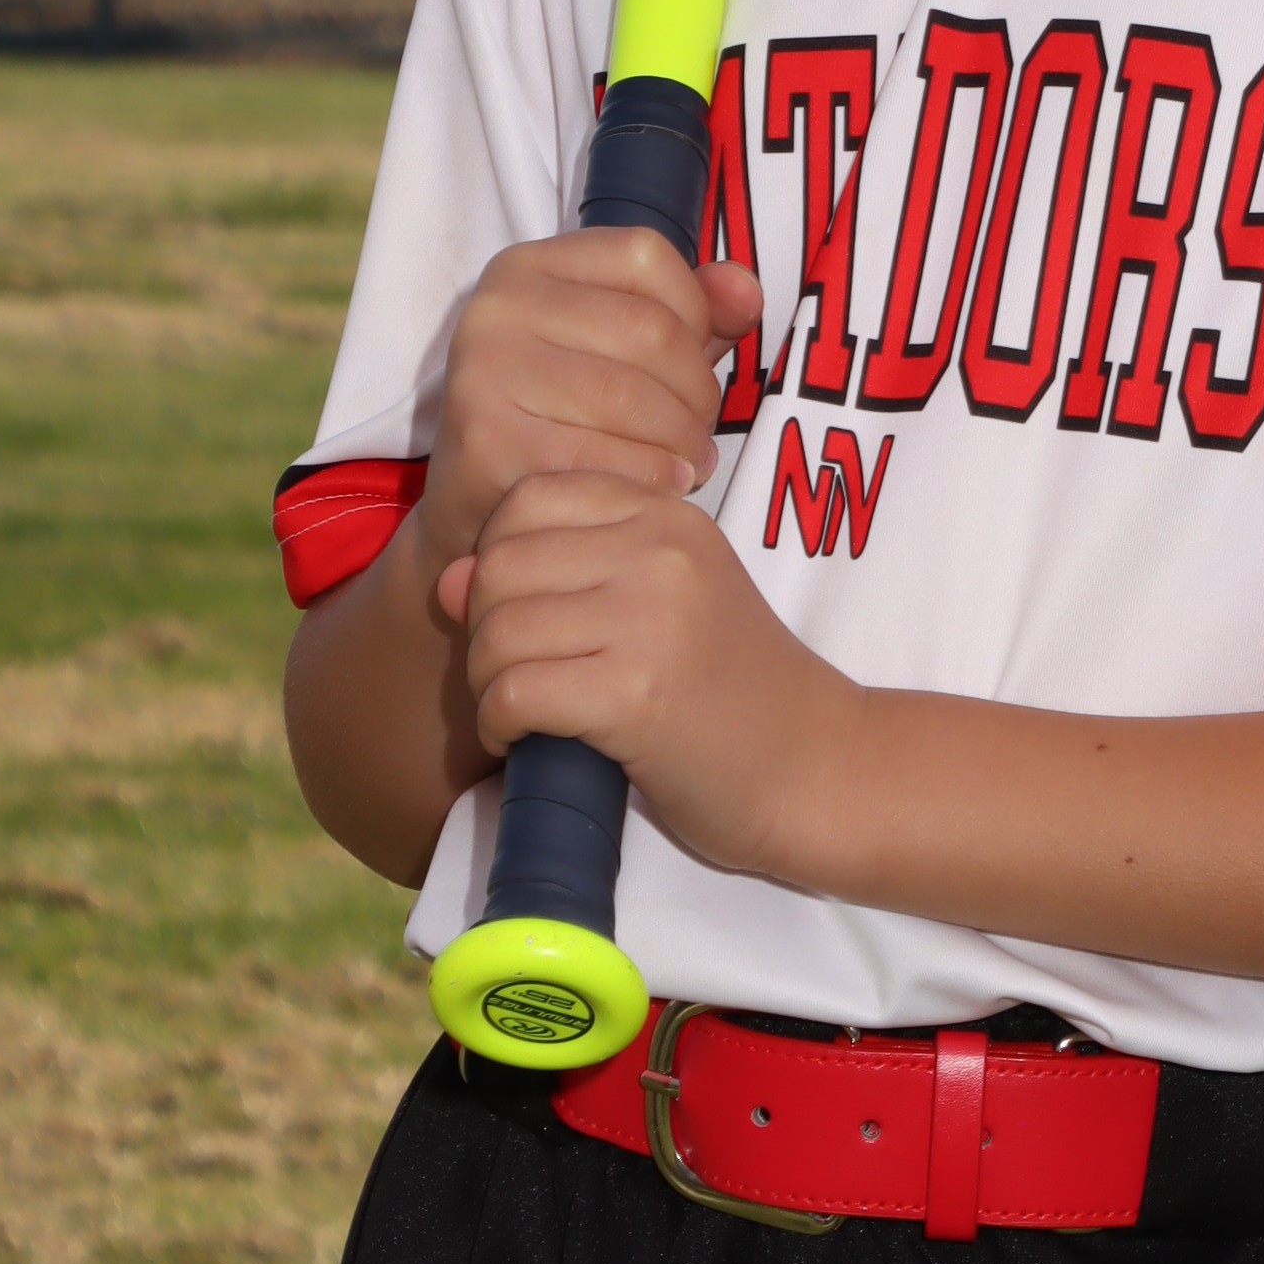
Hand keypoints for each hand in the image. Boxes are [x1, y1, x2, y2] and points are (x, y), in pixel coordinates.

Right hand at [417, 229, 765, 591]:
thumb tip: (746, 292)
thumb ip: (692, 313)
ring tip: (689, 463)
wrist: (480, 511)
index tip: (693, 362)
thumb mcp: (622, 351)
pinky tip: (659, 488)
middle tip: (701, 433)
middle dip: (698, 391)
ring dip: (683, 441)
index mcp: (527, 265)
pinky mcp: (489, 440)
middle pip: (650, 329)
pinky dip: (653, 478)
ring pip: (634, 397)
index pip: (646, 254)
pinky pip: (607, 456)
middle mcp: (497, 306)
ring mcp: (486, 370)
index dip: (696, 312)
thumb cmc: (560, 421)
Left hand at [438, 467, 853, 885]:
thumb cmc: (730, 690)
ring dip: (488, 682)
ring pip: (498, 631)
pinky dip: (499, 724)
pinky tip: (526, 739)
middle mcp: (660, 552)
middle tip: (517, 673)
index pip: (529, 497)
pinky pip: (514, 692)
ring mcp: (651, 619)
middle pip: (500, 564)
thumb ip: (559, 577)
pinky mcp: (636, 694)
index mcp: (667, 515)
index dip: (499, 557)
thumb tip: (448, 580)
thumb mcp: (658, 605)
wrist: (815, 766)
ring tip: (523, 709)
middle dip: (483, 628)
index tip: (530, 613)